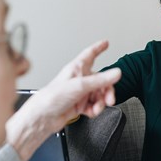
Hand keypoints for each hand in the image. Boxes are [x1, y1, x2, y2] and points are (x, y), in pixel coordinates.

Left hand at [6, 40, 120, 160]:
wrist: (44, 117)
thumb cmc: (52, 97)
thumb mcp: (80, 86)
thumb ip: (100, 80)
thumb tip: (116, 73)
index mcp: (76, 69)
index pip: (90, 54)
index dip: (98, 47)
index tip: (105, 43)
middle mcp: (78, 79)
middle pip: (101, 80)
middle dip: (107, 90)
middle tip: (109, 99)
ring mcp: (79, 93)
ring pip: (98, 95)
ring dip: (100, 102)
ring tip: (97, 107)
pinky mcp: (79, 105)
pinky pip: (93, 105)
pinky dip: (95, 109)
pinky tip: (91, 112)